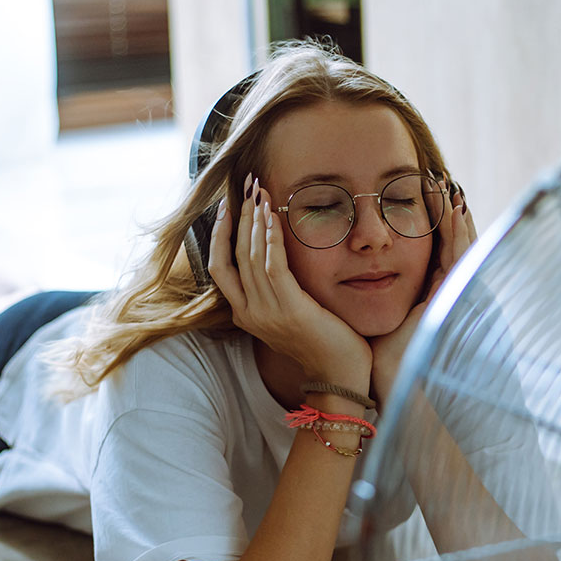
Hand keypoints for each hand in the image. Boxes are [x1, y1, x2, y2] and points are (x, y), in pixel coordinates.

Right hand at [209, 174, 370, 385]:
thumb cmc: (325, 341)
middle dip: (238, 217)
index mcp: (246, 315)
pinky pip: (273, 268)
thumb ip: (278, 290)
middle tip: (246, 185)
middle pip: (231, 256)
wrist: (341, 375)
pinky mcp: (290, 310)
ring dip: (254, 221)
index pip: (219, 268)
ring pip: (249, 257)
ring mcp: (267, 314)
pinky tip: (273, 218)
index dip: (219, 235)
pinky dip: (271, 240)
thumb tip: (275, 256)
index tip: (226, 207)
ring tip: (259, 192)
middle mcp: (249, 314)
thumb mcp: (291, 313)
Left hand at [370, 188, 476, 400]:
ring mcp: (455, 294)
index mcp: (429, 297)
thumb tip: (347, 276)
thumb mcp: (375, 317)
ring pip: (460, 246)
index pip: (433, 253)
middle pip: (449, 245)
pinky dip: (459, 231)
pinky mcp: (456, 295)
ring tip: (446, 186)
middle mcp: (446, 292)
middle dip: (444, 214)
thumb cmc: (381, 358)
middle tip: (436, 182)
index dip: (429, 227)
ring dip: (454, 216)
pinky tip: (455, 208)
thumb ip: (369, 295)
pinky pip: (460, 256)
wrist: (396, 383)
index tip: (417, 199)